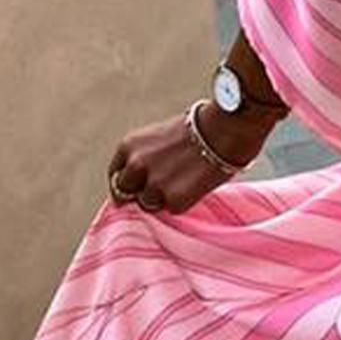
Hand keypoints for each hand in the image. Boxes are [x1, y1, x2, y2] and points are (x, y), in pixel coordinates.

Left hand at [106, 109, 260, 216]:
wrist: (225, 130)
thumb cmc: (198, 129)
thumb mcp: (157, 138)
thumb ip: (143, 158)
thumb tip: (138, 183)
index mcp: (128, 146)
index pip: (115, 174)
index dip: (127, 183)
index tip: (135, 189)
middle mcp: (135, 166)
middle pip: (124, 193)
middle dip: (139, 193)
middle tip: (160, 189)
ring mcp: (154, 185)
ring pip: (148, 204)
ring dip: (162, 199)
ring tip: (183, 181)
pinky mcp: (174, 201)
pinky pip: (172, 209)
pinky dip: (183, 201)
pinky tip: (196, 184)